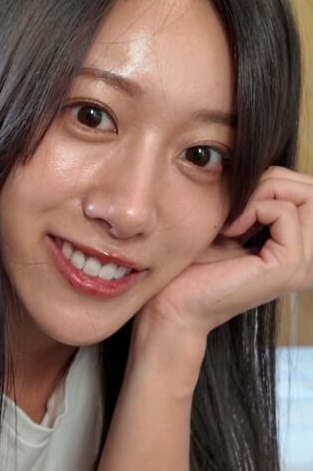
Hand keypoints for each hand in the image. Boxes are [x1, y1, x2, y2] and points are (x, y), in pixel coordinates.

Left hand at [134, 166, 312, 342]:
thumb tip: (266, 164)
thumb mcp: (229, 223)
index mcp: (295, 248)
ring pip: (306, 194)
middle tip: (235, 204)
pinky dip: (254, 208)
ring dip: (262, 192)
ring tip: (233, 217)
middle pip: (311, 188)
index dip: (272, 180)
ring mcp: (302, 265)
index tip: (235, 202)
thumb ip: (253, 199)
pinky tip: (229, 230)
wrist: (172, 307)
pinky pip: (284, 211)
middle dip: (271, 180)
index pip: (305, 191)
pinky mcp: (289, 267)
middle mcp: (306, 257)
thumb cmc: (191, 268)